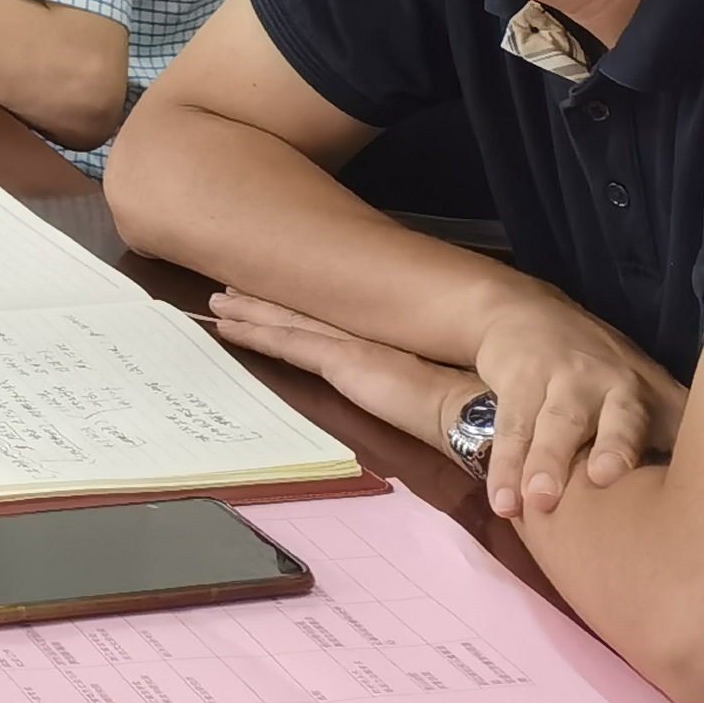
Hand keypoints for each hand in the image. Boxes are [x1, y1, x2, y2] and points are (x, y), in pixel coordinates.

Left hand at [205, 292, 472, 451]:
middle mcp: (366, 338)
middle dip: (266, 301)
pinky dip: (255, 333)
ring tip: (219, 301)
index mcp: (389, 346)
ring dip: (251, 312)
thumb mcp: (446, 395)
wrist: (484, 414)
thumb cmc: (478, 410)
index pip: (334, 321)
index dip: (303, 307)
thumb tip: (434, 393)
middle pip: (304, 314)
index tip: (276, 295)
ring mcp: (352, 346)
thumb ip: (428, 388)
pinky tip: (229, 328)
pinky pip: (287, 344)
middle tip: (230, 289)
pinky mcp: (342, 360)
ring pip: (288, 323)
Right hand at [468, 283, 691, 520]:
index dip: (684, 450)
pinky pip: (512, 426)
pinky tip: (501, 499)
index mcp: (655, 397)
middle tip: (605, 477)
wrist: (529, 313)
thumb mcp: (646, 398)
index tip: (690, 488)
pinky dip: (505, 465)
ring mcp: (565, 378)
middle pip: (619, 417)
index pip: (677, 427)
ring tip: (535, 503)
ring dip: (544, 463)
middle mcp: (616, 384)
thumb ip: (674, 445)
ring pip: (556, 423)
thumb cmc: (602, 377)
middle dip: (614, 445)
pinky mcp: (521, 378)